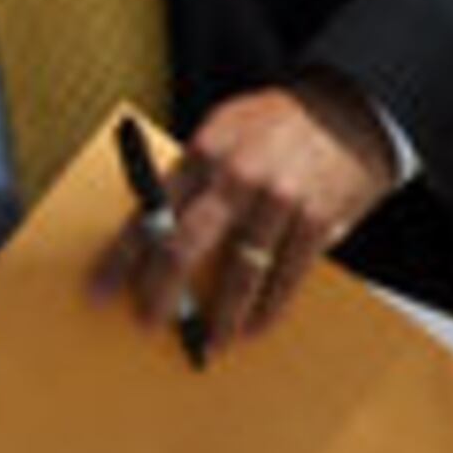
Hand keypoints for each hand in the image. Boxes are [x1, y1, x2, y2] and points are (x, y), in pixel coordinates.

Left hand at [95, 75, 400, 355]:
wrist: (352, 110)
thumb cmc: (277, 124)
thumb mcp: (223, 128)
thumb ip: (192, 173)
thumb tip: (156, 224)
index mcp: (203, 152)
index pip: (150, 212)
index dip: (121, 256)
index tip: (100, 288)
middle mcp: (236, 177)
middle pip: (185, 245)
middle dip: (162, 291)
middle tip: (148, 322)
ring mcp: (278, 200)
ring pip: (240, 270)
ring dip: (221, 314)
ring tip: (208, 342)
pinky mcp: (317, 220)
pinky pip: (287, 275)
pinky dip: (269, 307)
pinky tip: (255, 328)